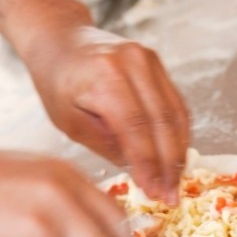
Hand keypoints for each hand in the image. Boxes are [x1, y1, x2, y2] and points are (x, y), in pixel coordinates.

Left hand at [24, 26, 190, 204]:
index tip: (154, 192)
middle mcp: (133, 62)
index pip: (136, 128)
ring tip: (176, 184)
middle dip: (169, 165)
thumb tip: (141, 170)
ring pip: (176, 114)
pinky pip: (176, 104)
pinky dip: (179, 134)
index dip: (149, 164)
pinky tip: (176, 158)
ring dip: (179, 153)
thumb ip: (105, 143)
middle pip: (163, 122)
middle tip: (171, 197)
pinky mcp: (157, 63)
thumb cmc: (57, 83)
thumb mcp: (68, 121)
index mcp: (105, 76)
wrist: (61, 39)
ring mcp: (149, 60)